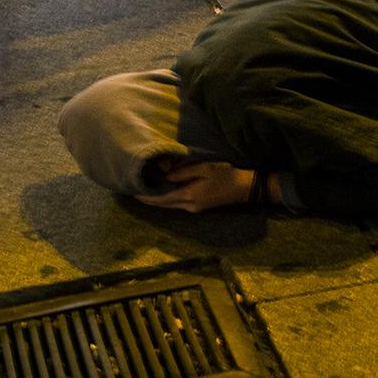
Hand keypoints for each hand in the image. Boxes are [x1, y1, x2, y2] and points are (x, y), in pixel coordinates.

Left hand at [136, 161, 253, 212]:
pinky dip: (168, 198)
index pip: (162, 198)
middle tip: (136, 191)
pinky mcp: (198, 207)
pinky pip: (178, 203)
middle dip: (150, 199)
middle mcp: (189, 206)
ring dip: (159, 199)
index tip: (134, 193)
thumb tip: (166, 176)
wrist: (243, 188)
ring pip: (171, 204)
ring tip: (146, 190)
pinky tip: (164, 191)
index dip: (147, 197)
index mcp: (189, 196)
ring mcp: (194, 208)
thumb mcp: (203, 169)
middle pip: (164, 204)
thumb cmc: (225, 175)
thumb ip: (183, 173)